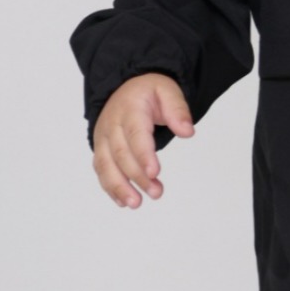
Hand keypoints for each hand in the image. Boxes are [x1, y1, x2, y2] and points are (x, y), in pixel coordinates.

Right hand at [91, 73, 194, 207]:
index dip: (143, 155)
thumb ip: (177, 110)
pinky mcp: (101, 149)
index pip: (135, 134)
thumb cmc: (148, 92)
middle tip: (156, 193)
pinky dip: (110, 187)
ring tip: (136, 203)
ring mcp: (103, 138)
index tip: (155, 173)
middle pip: (121, 154)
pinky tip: (123, 201)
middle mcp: (112, 124)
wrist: (125, 87)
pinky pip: (102, 169)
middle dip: (137, 176)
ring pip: (106, 165)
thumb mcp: (167, 91)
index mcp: (130, 109)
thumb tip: (187, 131)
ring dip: (119, 186)